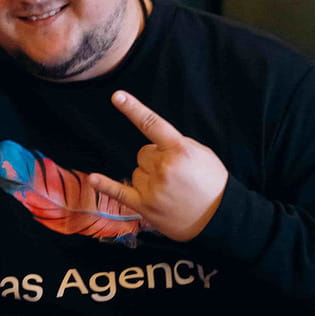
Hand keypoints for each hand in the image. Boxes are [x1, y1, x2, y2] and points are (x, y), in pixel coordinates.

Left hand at [87, 91, 227, 241]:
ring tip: (170, 191)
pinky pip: (119, 192)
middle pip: (143, 153)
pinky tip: (94, 178)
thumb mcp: (202, 154)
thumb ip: (177, 145)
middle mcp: (164, 167)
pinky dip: (106, 185)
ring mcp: (153, 188)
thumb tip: (156, 143)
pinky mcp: (145, 206)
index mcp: (180, 150)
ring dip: (148, 178)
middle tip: (175, 175)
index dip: (134, 109)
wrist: (221, 218)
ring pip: (136, 172)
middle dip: (155, 160)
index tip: (117, 97)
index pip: (152, 124)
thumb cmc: (213, 184)